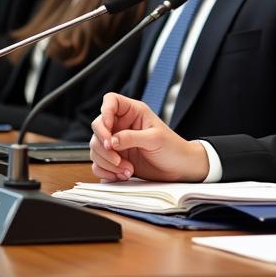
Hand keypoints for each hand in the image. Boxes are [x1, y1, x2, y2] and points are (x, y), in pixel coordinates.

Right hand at [90, 92, 208, 181]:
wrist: (179, 168)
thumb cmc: (173, 148)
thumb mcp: (155, 139)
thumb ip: (131, 137)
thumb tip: (111, 141)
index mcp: (133, 113)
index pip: (110, 101)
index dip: (105, 112)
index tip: (108, 130)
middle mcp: (122, 126)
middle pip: (97, 127)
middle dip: (103, 145)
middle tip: (117, 157)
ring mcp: (117, 143)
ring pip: (96, 148)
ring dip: (108, 162)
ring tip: (127, 169)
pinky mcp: (116, 159)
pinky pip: (99, 164)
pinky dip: (107, 172)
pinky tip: (123, 175)